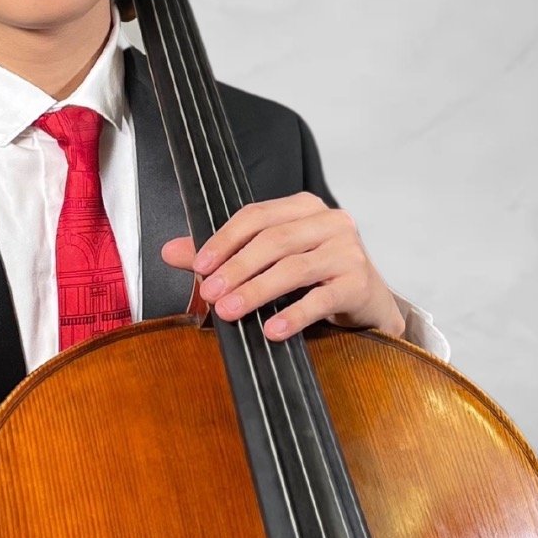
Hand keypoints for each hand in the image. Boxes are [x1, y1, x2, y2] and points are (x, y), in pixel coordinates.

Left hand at [161, 193, 407, 341]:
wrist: (368, 304)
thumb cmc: (315, 278)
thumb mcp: (269, 263)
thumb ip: (223, 255)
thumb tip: (169, 251)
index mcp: (304, 207)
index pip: (257, 216)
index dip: (225, 239)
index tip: (199, 266)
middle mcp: (330, 221)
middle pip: (273, 241)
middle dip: (236, 268)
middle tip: (211, 293)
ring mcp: (348, 251)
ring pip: (294, 268)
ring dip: (257, 291)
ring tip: (230, 312)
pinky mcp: (359, 283)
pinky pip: (320, 299)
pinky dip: (293, 315)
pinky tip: (271, 330)